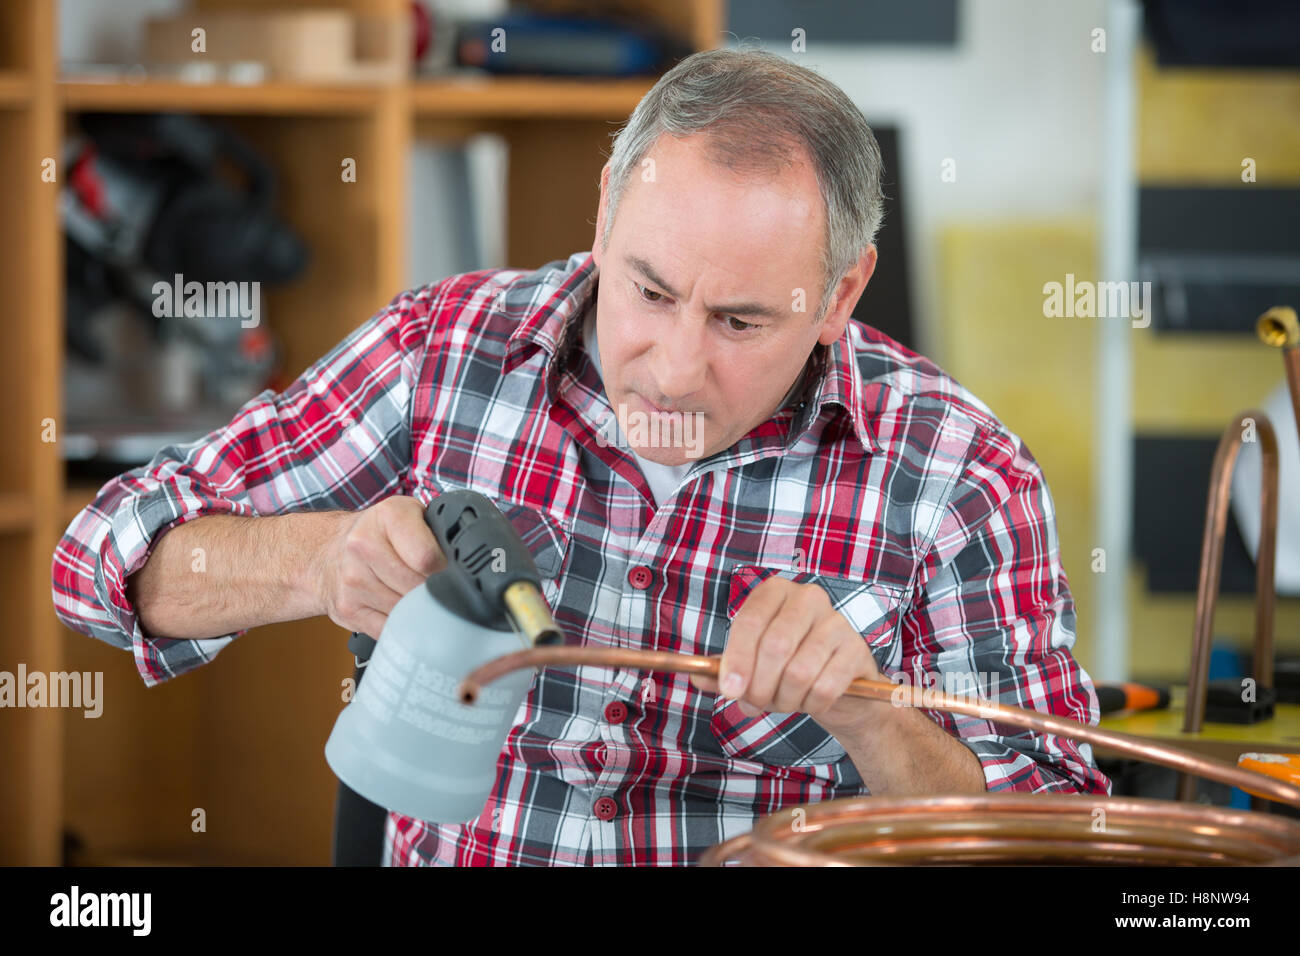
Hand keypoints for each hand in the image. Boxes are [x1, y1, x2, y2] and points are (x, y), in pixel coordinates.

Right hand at [313, 495, 445, 637]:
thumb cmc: (379, 534)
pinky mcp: (347, 610)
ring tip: (417, 597)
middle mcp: (364, 545)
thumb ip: (438, 532)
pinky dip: (402, 627)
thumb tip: (471, 564)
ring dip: (419, 611)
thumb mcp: (411, 515)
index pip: (427, 557)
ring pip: (406, 611)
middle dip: (435, 593)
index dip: (445, 570)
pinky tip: (401, 613)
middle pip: (417, 588)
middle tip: (438, 588)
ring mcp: (352, 580)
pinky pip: (389, 630)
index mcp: (388, 517)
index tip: (450, 572)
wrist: (327, 551)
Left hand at [689, 576, 889, 735]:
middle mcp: (808, 597)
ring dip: (785, 699)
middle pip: (774, 646)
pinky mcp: (856, 650)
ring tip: (783, 703)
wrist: (841, 689)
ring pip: (799, 671)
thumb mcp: (752, 667)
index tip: (729, 691)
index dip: (737, 659)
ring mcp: (837, 621)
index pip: (750, 622)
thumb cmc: (789, 669)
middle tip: (754, 706)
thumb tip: (696, 676)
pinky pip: (824, 687)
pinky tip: (810, 702)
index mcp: (775, 592)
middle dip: (760, 686)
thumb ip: (723, 670)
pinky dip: (811, 704)